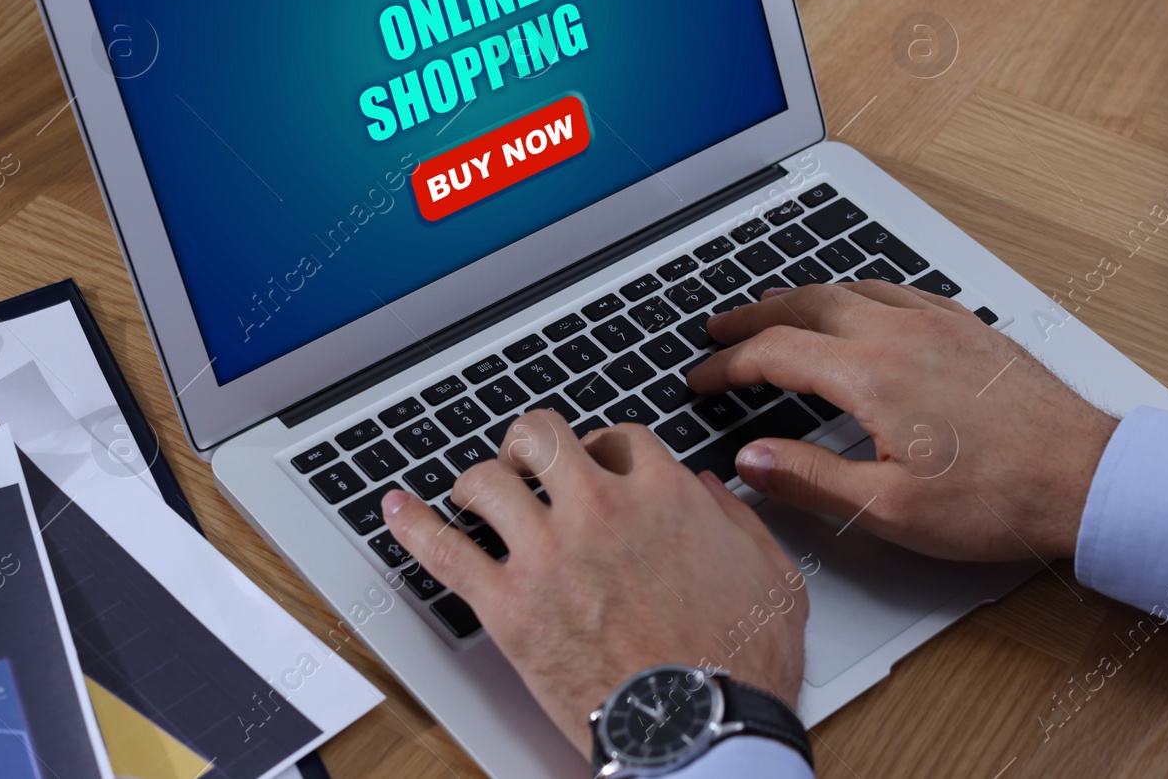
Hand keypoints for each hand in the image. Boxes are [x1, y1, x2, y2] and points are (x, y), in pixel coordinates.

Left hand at [381, 412, 807, 756]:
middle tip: (528, 463)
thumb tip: (708, 490)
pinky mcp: (508, 605)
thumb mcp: (770, 573)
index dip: (603, 448)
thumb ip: (736, 518)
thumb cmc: (738, 663)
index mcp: (663, 494)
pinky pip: (443, 550)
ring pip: (487, 480)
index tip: (597, 465)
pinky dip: (414, 525)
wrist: (698, 729)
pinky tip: (398, 509)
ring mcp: (548, 553)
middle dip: (531, 444)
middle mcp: (600, 508)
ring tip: (474, 493)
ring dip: (478, 481)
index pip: (617, 438)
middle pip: (542, 437)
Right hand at [687, 282, 1118, 560]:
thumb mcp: (889, 509)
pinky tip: (859, 305)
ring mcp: (939, 323)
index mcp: (872, 374)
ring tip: (776, 309)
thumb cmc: (998, 498)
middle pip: (806, 302)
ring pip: (851, 287)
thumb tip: (752, 460)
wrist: (1085, 475)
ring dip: (803, 296)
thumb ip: (810, 479)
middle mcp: (901, 333)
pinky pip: (897, 290)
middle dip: (754, 314)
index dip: (728, 366)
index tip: (702, 379)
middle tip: (721, 328)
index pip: (775, 352)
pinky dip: (857, 292)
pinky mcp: (969, 327)